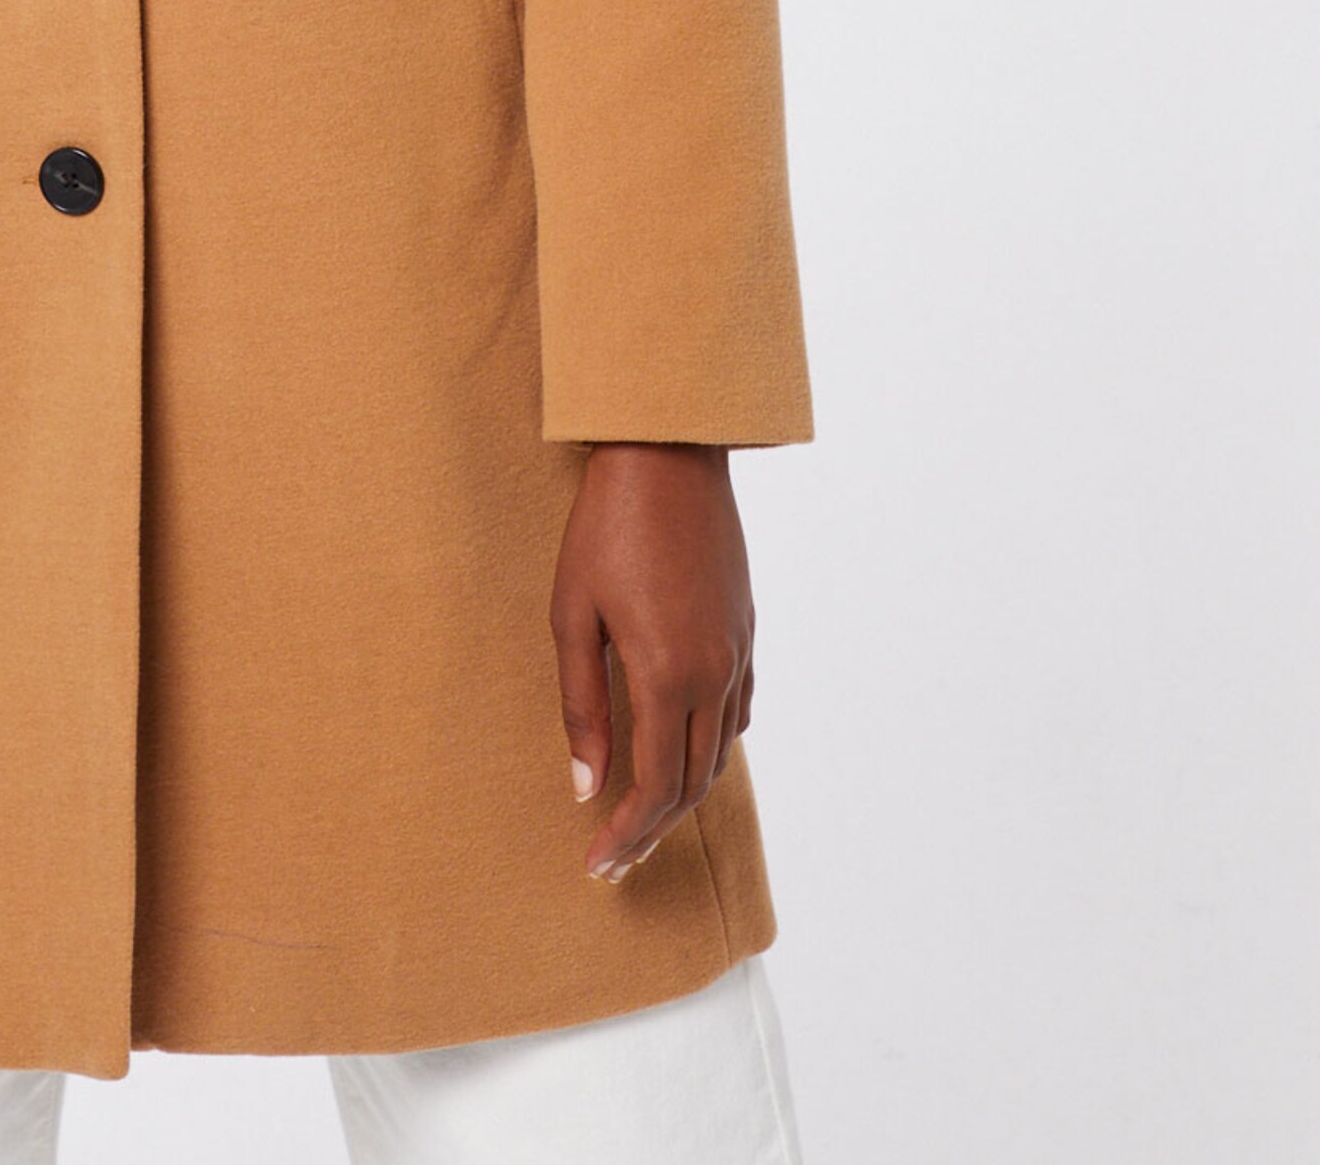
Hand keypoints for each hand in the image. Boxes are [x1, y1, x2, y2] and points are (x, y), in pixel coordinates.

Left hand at [550, 442, 753, 884]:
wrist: (668, 454)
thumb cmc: (605, 527)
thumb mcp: (572, 614)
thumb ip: (581, 706)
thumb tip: (584, 785)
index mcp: (667, 675)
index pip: (653, 788)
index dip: (626, 835)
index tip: (597, 866)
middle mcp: (714, 673)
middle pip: (692, 782)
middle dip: (653, 830)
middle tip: (615, 860)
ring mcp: (738, 651)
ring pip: (720, 751)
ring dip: (685, 792)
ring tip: (645, 816)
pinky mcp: (747, 628)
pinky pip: (738, 710)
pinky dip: (713, 747)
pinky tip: (686, 750)